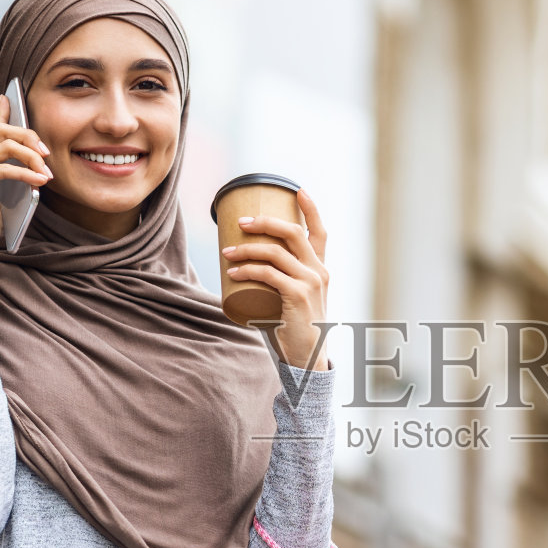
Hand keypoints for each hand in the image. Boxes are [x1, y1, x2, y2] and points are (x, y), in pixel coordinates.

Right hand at [0, 93, 53, 245]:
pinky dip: (25, 173)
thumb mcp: (2, 201)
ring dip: (32, 156)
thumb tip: (36, 176)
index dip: (2, 112)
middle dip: (29, 136)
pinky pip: (4, 168)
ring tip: (47, 172)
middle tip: (47, 153)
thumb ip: (12, 184)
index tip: (11, 97)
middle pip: (4, 131)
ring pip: (6, 144)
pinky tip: (40, 181)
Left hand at [222, 189, 331, 370]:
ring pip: (276, 252)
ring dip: (247, 248)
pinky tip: (232, 271)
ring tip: (226, 251)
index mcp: (321, 269)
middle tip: (241, 223)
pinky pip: (269, 274)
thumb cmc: (295, 328)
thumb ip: (282, 283)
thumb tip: (247, 268)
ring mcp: (311, 283)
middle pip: (293, 233)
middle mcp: (319, 272)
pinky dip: (248, 269)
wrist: (308, 358)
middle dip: (265, 222)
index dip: (310, 209)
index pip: (320, 232)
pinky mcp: (298, 296)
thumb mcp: (295, 300)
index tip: (297, 190)